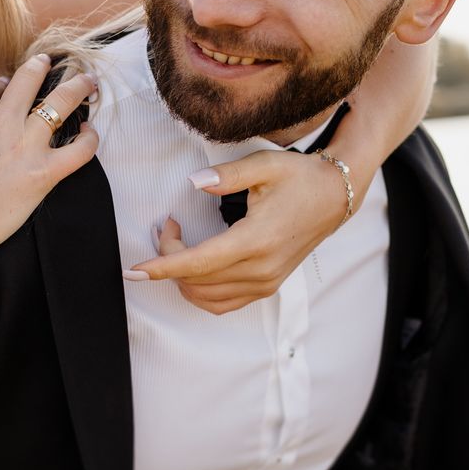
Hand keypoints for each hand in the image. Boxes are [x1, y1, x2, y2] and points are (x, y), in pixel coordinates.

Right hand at [0, 56, 97, 271]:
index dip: (0, 85)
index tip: (4, 87)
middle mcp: (2, 122)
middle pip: (29, 80)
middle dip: (41, 66)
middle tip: (50, 61)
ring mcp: (25, 146)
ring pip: (61, 103)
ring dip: (77, 87)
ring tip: (88, 80)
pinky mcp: (44, 174)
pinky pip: (79, 152)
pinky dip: (89, 139)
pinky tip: (90, 131)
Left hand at [123, 149, 350, 314]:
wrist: (335, 198)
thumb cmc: (299, 178)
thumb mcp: (264, 165)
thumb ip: (227, 175)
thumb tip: (194, 182)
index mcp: (256, 240)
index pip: (198, 263)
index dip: (162, 267)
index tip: (134, 270)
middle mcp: (260, 269)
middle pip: (196, 280)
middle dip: (168, 258)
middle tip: (167, 226)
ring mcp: (265, 283)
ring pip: (206, 297)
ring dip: (181, 277)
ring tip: (178, 244)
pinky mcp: (266, 287)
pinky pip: (222, 304)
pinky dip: (199, 291)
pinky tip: (192, 269)